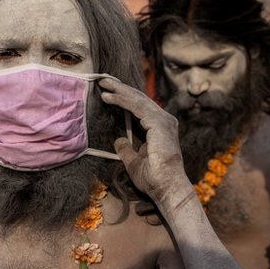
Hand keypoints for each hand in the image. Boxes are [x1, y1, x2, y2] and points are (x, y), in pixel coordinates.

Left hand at [97, 78, 189, 204]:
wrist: (166, 188)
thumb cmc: (154, 179)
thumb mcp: (134, 162)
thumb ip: (127, 149)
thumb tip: (118, 140)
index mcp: (160, 128)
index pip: (140, 107)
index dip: (124, 98)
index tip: (108, 92)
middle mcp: (164, 121)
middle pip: (139, 99)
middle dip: (121, 89)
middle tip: (103, 81)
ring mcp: (163, 121)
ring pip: (137, 100)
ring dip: (119, 91)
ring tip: (103, 84)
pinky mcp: (159, 123)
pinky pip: (137, 107)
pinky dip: (122, 101)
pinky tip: (109, 97)